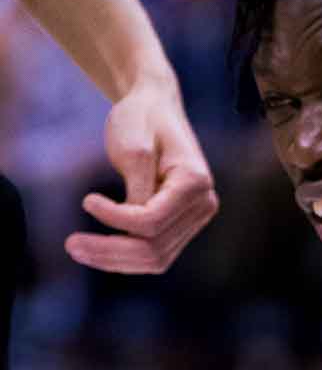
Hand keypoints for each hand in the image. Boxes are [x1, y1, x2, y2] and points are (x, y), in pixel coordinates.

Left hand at [64, 74, 217, 272]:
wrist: (155, 108)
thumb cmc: (142, 119)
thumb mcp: (134, 145)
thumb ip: (136, 186)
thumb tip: (129, 225)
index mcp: (195, 182)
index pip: (153, 220)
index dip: (116, 218)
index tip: (86, 200)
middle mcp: (203, 205)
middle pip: (155, 249)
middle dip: (111, 252)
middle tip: (71, 245)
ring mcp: (196, 219)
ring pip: (156, 259)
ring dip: (115, 261)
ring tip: (77, 251)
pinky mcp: (181, 226)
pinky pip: (155, 254)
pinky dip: (125, 257)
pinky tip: (97, 251)